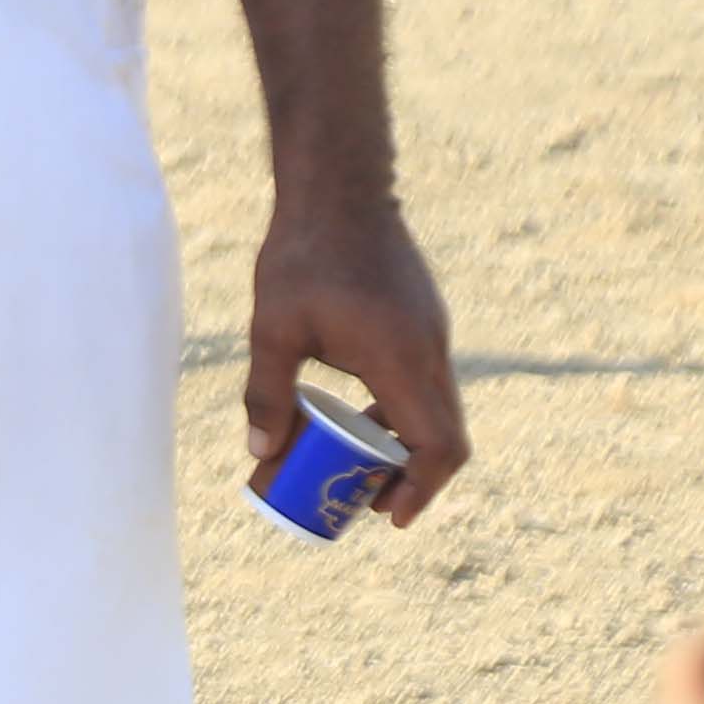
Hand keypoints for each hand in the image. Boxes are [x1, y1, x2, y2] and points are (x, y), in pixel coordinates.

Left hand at [245, 189, 465, 526]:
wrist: (338, 189)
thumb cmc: (303, 254)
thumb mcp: (274, 327)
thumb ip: (268, 392)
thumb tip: (261, 455)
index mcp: (403, 360)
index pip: (438, 447)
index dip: (421, 490)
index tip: (389, 515)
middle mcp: (431, 352)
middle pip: (443, 436)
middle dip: (410, 477)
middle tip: (366, 500)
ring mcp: (433, 333)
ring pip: (435, 408)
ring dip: (403, 442)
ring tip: (355, 462)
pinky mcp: (424, 319)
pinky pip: (424, 381)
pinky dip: (401, 408)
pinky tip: (357, 410)